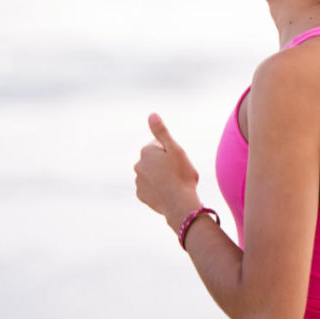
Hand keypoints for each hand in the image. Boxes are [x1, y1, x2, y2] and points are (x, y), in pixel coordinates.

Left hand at [134, 113, 201, 228]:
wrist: (179, 203)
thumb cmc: (181, 174)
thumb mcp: (175, 149)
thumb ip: (161, 132)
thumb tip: (151, 114)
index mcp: (146, 152)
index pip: (159, 145)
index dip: (171, 152)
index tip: (178, 160)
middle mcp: (138, 165)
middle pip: (154, 160)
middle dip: (164, 164)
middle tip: (179, 172)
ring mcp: (138, 181)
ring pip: (152, 175)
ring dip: (161, 177)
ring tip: (175, 184)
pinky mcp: (141, 195)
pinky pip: (150, 189)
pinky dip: (158, 189)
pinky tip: (168, 193)